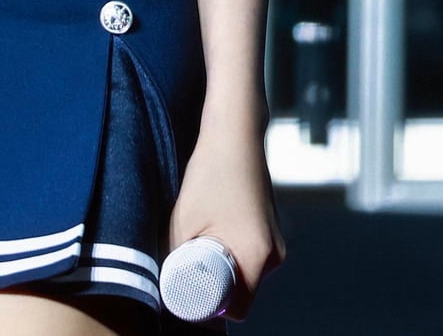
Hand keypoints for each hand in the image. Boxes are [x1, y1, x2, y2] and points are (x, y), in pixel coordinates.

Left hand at [166, 121, 285, 320]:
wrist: (235, 134)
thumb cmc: (210, 174)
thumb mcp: (183, 220)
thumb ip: (176, 258)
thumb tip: (167, 282)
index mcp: (257, 256)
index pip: (236, 308)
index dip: (210, 306)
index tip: (188, 289)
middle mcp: (274, 255)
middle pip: (240, 291)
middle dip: (213, 284)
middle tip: (186, 262)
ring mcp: (275, 241)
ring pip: (243, 271)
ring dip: (220, 263)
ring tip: (199, 234)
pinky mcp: (270, 229)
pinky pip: (249, 254)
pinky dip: (230, 249)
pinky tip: (213, 224)